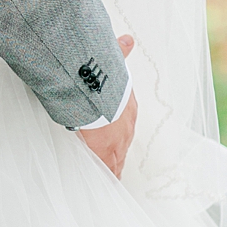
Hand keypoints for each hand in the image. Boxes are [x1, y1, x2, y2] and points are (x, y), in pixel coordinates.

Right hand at [77, 36, 135, 178]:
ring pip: (116, 161)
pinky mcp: (102, 154)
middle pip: (122, 147)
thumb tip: (128, 40)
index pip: (125, 125)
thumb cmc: (102, 78)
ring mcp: (116, 143)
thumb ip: (119, 52)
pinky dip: (106, 178)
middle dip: (116, 154)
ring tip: (110, 180)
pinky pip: (106, 171)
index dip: (119, 133)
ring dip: (112, 169)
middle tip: (113, 166)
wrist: (99, 94)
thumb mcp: (112, 63)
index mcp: (127, 108)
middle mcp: (126, 128)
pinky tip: (105, 186)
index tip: (115, 140)